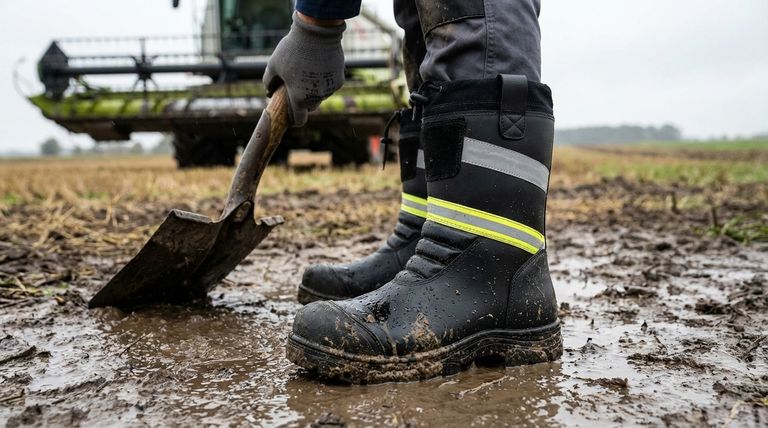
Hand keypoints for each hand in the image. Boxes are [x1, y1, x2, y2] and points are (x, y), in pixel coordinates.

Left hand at [263, 12, 345, 126]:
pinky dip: (325, 80)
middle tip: (296, 87)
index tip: (290, 114)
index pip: (299, 120)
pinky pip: (330, 85)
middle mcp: (316, 98)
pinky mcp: (339, 80)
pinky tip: (319, 67)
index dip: (294, 119)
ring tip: (307, 72)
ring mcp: (330, 89)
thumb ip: (269, 81)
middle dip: (303, 101)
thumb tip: (268, 92)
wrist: (317, 33)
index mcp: (299, 98)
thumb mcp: (274, 64)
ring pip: (321, 96)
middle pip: (310, 107)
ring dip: (315, 90)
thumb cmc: (292, 49)